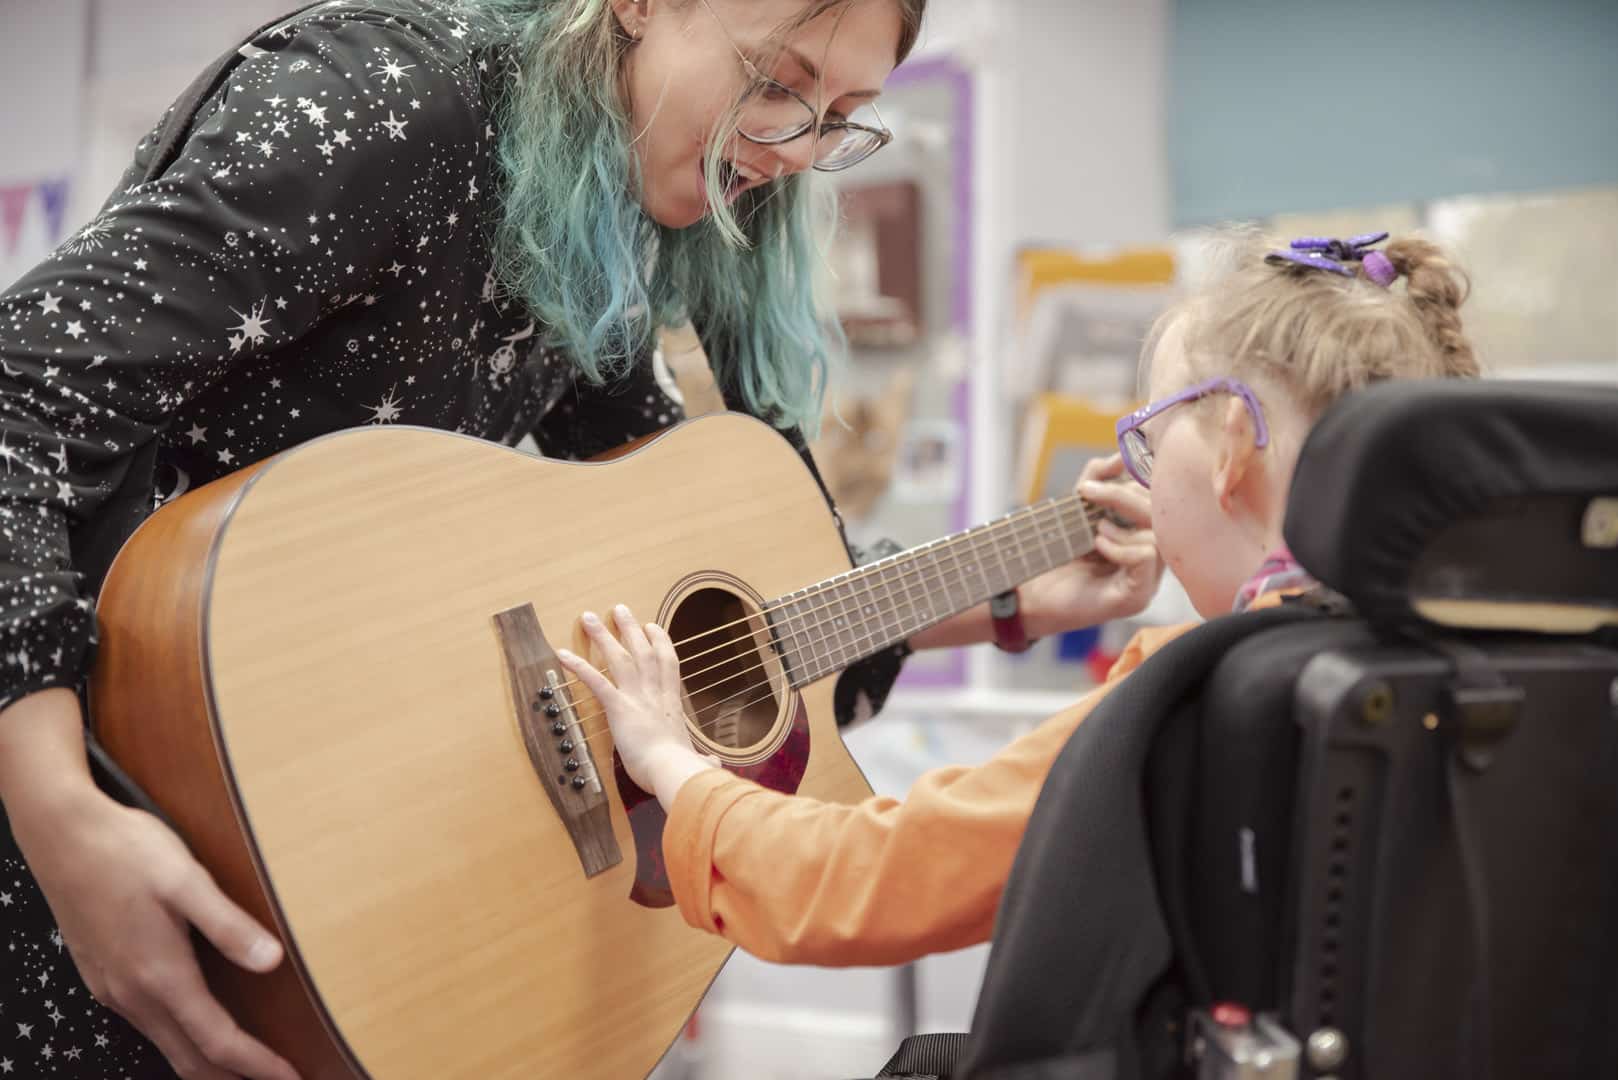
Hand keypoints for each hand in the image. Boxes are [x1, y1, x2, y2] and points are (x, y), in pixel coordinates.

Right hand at [8, 784, 298, 1079]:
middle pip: (190, 1059)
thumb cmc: (127, 851)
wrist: (61, 835)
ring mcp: (113, 989)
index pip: (217, 1042)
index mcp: (160, 975)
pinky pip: (147, 1027)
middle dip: (234, 1078)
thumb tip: (272, 961)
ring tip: (246, 1067)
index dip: (257, 1066)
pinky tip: (197, 1030)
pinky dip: (180, 1042)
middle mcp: (134, 994)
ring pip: (166, 1046)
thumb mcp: (186, 880)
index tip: (292, 1077)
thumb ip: (228, 925)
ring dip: (207, 1065)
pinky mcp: (103, 977)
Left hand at [558, 605, 717, 808]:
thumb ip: (704, 761)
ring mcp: (637, 698)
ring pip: (620, 658)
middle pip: (643, 651)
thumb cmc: (684, 771)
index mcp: (672, 704)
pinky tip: (563, 655)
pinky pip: (596, 682)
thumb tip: (713, 767)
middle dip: (630, 628)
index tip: (652, 626)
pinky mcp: (620, 708)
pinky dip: (579, 667)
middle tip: (619, 609)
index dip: (660, 642)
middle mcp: (655, 694)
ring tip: (588, 618)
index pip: (667, 664)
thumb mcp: (697, 762)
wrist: (674, 771)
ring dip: (603, 636)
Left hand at [1022, 454, 1163, 635]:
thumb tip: (1120, 457)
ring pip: (1158, 537)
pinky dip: (1122, 546)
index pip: (1157, 502)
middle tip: (1089, 492)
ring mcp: (1147, 580)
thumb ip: (1097, 481)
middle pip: (1161, 517)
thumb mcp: (1076, 510)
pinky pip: (1147, 558)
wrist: (1032, 595)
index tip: (1097, 478)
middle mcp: (1152, 560)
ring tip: (1095, 529)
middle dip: (1124, 496)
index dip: (1133, 483)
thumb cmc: (1056, 556)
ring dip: (1122, 525)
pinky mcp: (1136, 597)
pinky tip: (1099, 545)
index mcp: (1142, 536)